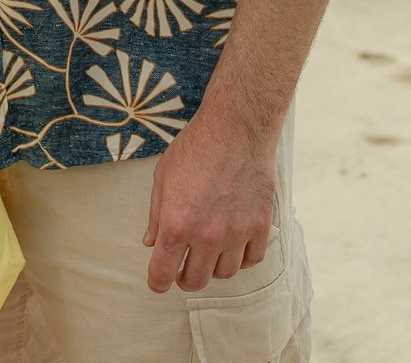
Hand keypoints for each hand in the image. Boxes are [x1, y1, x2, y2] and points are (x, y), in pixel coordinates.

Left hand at [143, 100, 279, 292]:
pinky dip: (241, 257)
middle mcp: (206, 235)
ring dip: (214, 266)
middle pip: (195, 281)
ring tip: (209, 247)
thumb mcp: (163, 177)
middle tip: (183, 265)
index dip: (158, 282)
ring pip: (224, 273)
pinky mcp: (260, 225)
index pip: (162, 274)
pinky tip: (234, 241)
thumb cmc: (196, 147)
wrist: (237, 127)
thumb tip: (150, 242)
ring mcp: (236, 232)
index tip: (159, 281)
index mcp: (176, 223)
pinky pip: (251, 260)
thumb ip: (155, 215)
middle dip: (185, 277)